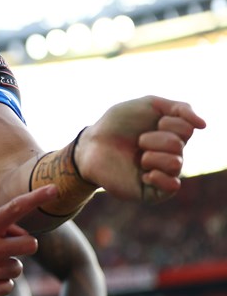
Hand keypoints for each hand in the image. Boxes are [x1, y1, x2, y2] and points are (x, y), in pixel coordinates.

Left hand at [76, 95, 205, 201]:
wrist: (91, 144)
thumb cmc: (117, 123)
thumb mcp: (148, 104)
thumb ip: (179, 108)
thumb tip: (203, 125)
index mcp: (172, 136)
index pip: (188, 128)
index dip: (169, 122)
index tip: (152, 121)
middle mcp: (170, 155)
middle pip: (179, 145)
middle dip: (155, 138)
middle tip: (138, 140)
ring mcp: (161, 174)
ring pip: (176, 164)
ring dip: (153, 155)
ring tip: (138, 157)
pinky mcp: (151, 191)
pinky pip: (172, 187)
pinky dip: (160, 178)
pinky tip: (145, 174)